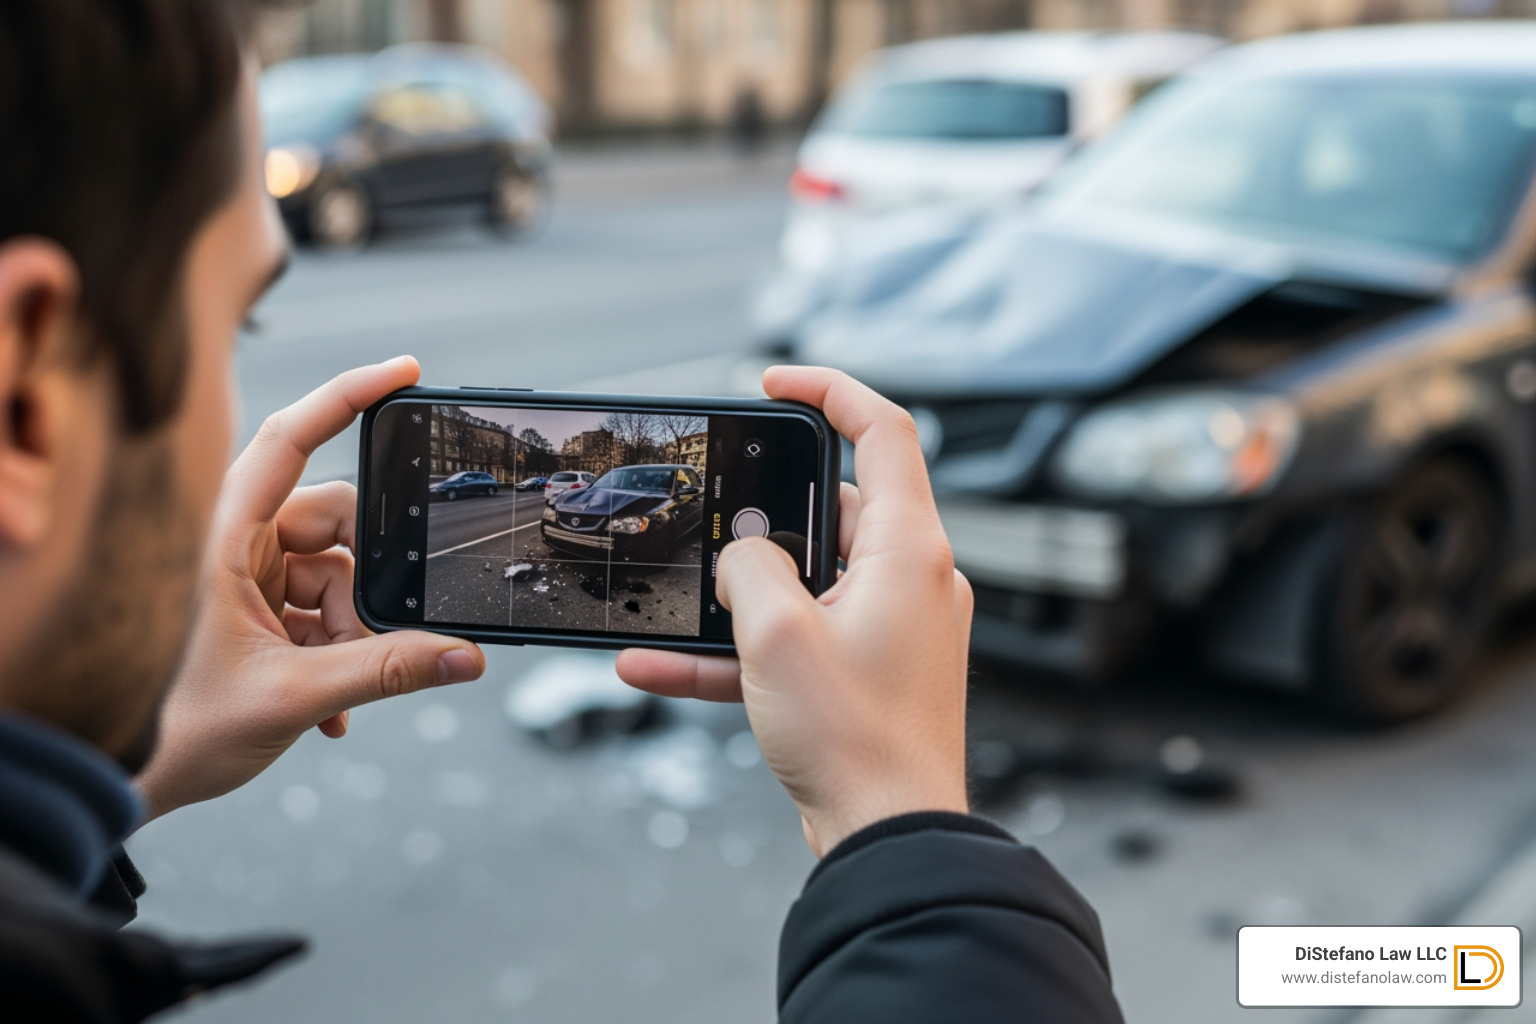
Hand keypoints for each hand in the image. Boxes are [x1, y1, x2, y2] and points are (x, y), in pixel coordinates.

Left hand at [134, 357, 484, 820]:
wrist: (121, 779)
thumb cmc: (170, 729)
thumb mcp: (291, 697)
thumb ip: (385, 672)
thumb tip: (461, 656)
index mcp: (220, 536)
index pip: (289, 439)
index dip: (346, 395)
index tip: (405, 373)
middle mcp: (232, 543)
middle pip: (333, 520)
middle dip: (368, 582)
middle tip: (374, 636)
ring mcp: (244, 577)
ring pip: (335, 573)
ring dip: (352, 631)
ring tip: (336, 688)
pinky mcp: (255, 610)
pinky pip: (321, 610)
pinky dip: (336, 652)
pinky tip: (329, 705)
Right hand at [617, 367, 971, 855]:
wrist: (888, 839)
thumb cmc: (855, 740)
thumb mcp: (776, 634)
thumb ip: (748, 567)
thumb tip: (743, 553)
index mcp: (910, 550)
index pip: (885, 431)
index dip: (831, 389)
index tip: (775, 381)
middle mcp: (910, 579)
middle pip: (835, 508)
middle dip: (763, 517)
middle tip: (715, 523)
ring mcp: (891, 627)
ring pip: (804, 579)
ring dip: (736, 594)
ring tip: (676, 605)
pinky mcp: (867, 671)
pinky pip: (795, 638)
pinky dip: (738, 648)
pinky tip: (660, 666)